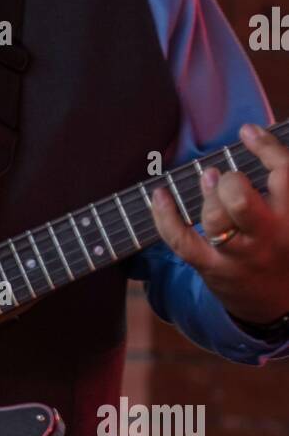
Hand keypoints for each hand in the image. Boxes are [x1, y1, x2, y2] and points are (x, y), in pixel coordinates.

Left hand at [150, 123, 288, 323]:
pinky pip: (182, 241)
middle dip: (230, 181)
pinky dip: (164, 216)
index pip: (284, 174)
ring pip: (215, 221)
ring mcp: (239, 255)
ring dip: (206, 194)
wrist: (276, 303)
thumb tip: (250, 133)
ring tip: (209, 178)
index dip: (266, 147)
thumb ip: (279, 182)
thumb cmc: (282, 245)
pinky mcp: (212, 268)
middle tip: (229, 178)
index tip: (248, 132)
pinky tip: (159, 195)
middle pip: (242, 202)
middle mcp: (268, 237)